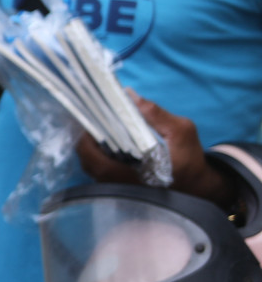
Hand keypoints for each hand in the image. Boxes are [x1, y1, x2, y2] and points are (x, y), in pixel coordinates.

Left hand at [76, 91, 234, 207]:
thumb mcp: (181, 131)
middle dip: (86, 139)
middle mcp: (121, 184)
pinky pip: (98, 168)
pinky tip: (104, 137)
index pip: (98, 162)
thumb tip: (128, 95)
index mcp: (136, 175)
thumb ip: (155, 114)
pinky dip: (97, 152)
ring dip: (90, 145)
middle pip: (88, 162)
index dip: (88, 141)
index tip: (89, 120)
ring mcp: (117, 186)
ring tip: (97, 125)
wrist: (196, 183)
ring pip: (90, 166)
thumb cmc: (188, 157)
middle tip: (92, 118)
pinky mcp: (118, 184)